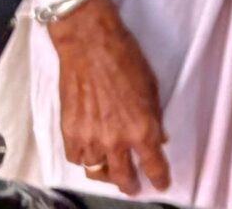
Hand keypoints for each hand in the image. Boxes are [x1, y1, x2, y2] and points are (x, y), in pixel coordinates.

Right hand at [46, 0, 170, 196]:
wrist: (90, 43)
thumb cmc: (123, 58)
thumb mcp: (152, 87)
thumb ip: (154, 117)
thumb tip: (158, 137)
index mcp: (142, 128)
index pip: (154, 166)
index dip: (159, 179)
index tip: (161, 183)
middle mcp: (116, 139)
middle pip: (123, 178)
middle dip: (132, 186)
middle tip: (134, 187)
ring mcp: (90, 137)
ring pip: (97, 172)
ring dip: (106, 175)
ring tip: (110, 173)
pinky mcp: (70, 131)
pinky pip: (76, 158)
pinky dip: (84, 159)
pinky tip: (90, 155)